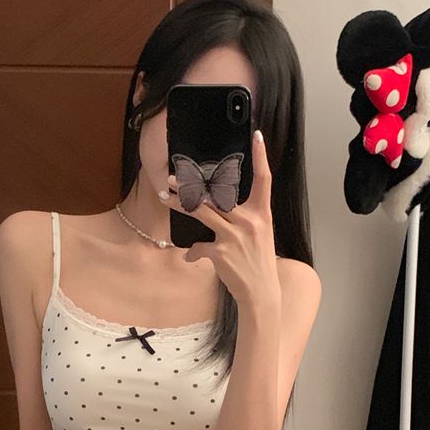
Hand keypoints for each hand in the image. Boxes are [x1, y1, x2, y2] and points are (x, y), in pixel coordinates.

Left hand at [157, 129, 279, 307]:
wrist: (261, 293)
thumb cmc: (258, 263)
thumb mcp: (259, 236)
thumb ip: (243, 219)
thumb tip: (219, 210)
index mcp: (262, 214)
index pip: (264, 179)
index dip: (261, 157)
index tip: (257, 136)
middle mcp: (249, 221)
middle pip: (216, 194)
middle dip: (191, 184)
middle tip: (172, 177)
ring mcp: (234, 236)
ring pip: (201, 212)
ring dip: (179, 204)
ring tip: (164, 196)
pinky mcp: (221, 252)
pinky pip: (198, 246)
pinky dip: (193, 253)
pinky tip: (192, 258)